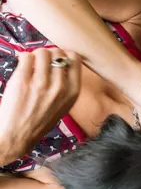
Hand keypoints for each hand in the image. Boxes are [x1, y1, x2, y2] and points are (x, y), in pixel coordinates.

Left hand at [0, 48, 81, 164]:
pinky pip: (25, 57)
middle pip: (57, 52)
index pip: (75, 58)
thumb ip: (66, 84)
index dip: (64, 54)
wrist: (18, 135)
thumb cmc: (40, 121)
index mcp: (73, 92)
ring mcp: (41, 83)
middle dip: (48, 54)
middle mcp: (59, 86)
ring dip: (35, 55)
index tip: (57, 59)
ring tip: (31, 64)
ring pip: (42, 52)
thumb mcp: (64, 105)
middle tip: (41, 62)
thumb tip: (62, 60)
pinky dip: (23, 58)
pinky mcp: (22, 81)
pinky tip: (22, 66)